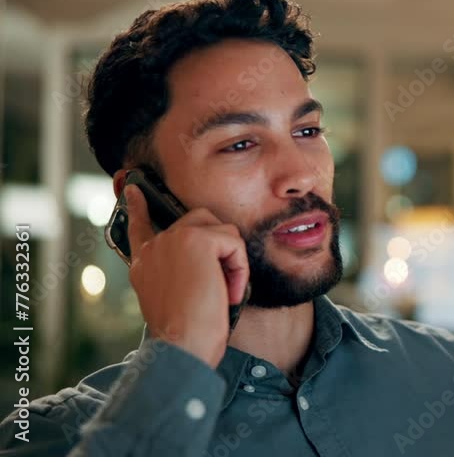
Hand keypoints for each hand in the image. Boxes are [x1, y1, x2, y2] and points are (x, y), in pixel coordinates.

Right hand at [125, 184, 249, 367]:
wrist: (181, 345)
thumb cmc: (186, 335)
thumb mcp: (175, 299)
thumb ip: (180, 273)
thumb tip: (212, 263)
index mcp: (144, 262)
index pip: (140, 227)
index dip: (138, 207)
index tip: (132, 189)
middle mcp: (154, 248)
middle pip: (200, 223)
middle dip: (221, 250)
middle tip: (221, 286)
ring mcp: (173, 240)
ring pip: (222, 231)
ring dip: (232, 262)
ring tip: (225, 292)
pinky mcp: (197, 240)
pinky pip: (234, 243)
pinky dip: (240, 269)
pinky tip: (229, 293)